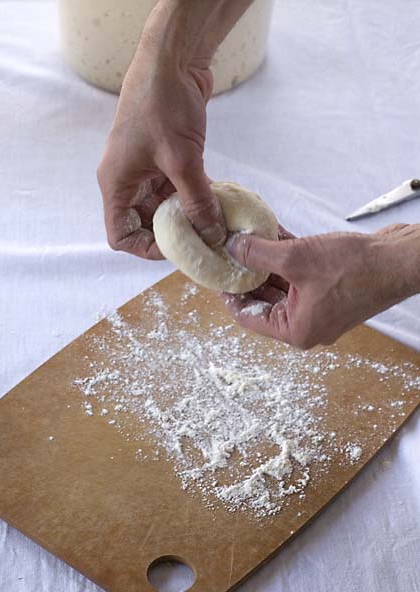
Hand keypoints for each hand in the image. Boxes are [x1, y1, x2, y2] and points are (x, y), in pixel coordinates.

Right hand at [97, 6, 224, 258]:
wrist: (172, 60)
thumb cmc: (163, 105)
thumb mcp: (182, 161)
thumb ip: (197, 201)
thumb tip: (212, 235)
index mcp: (117, 184)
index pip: (120, 235)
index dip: (145, 248)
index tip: (177, 247)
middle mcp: (127, 180)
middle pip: (144, 224)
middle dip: (172, 234)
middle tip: (203, 240)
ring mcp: (146, 170)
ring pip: (164, 208)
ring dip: (187, 216)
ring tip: (214, 222)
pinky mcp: (164, 159)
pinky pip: (176, 190)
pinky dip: (194, 198)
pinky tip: (216, 202)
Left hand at [222, 223, 419, 348]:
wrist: (401, 260)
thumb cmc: (357, 269)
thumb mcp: (296, 258)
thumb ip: (258, 253)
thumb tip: (232, 247)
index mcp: (296, 330)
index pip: (248, 318)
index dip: (229, 295)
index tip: (216, 275)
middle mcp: (306, 323)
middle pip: (263, 301)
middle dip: (245, 275)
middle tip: (226, 253)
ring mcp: (319, 307)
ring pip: (280, 285)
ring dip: (264, 263)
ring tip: (244, 240)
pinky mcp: (330, 289)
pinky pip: (298, 275)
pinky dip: (284, 258)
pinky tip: (270, 234)